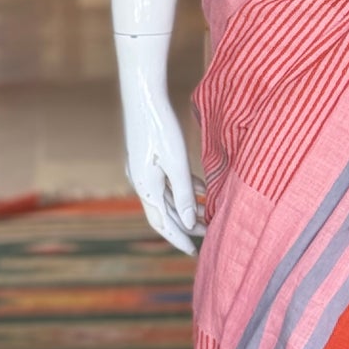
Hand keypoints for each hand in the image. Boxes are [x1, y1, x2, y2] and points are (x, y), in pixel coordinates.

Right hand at [115, 32, 200, 254]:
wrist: (142, 96)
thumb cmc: (160, 127)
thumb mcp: (175, 162)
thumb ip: (182, 193)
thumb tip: (187, 221)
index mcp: (145, 186)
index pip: (162, 223)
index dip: (178, 239)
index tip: (194, 252)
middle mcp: (142, 181)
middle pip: (164, 212)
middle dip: (184, 226)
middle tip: (205, 237)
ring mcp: (143, 169)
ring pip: (167, 196)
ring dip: (185, 207)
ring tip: (206, 216)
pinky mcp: (149, 157)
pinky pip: (167, 180)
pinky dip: (183, 188)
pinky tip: (201, 189)